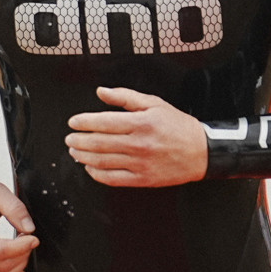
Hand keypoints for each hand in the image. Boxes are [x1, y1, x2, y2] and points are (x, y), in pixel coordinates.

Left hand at [66, 87, 209, 187]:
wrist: (201, 152)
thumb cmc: (178, 127)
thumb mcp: (154, 103)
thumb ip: (125, 97)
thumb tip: (102, 92)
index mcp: (141, 123)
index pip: (104, 122)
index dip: (84, 122)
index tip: (73, 122)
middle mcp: (139, 144)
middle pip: (100, 143)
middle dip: (79, 140)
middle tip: (69, 138)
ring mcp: (140, 163)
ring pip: (103, 161)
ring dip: (84, 156)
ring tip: (75, 151)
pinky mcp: (142, 179)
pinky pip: (113, 179)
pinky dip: (98, 174)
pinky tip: (91, 167)